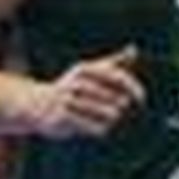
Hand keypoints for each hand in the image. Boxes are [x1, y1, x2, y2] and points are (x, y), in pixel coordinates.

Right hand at [28, 46, 144, 139]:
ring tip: (107, 119)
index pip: (117, 76)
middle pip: (116, 98)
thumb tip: (134, 49)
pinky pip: (95, 128)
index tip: (142, 99)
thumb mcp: (89, 71)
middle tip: (117, 110)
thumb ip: (113, 62)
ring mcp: (69, 101)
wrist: (36, 104)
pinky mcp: (64, 118)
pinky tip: (99, 127)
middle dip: (120, 107)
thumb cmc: (70, 87)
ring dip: (111, 120)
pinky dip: (102, 129)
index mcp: (86, 69)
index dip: (134, 87)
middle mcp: (78, 82)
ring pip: (108, 115)